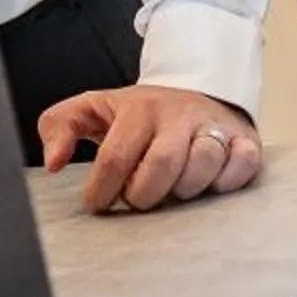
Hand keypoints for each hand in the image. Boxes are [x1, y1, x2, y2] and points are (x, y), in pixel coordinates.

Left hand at [39, 86, 263, 213]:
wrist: (192, 94)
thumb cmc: (139, 114)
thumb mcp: (92, 109)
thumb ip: (60, 126)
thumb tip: (53, 162)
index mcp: (138, 109)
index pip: (115, 156)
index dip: (103, 189)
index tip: (98, 203)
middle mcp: (178, 114)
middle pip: (162, 164)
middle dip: (144, 194)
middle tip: (137, 199)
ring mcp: (213, 125)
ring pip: (203, 163)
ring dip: (184, 190)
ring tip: (171, 190)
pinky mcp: (244, 139)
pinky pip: (242, 162)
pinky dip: (227, 181)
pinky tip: (209, 185)